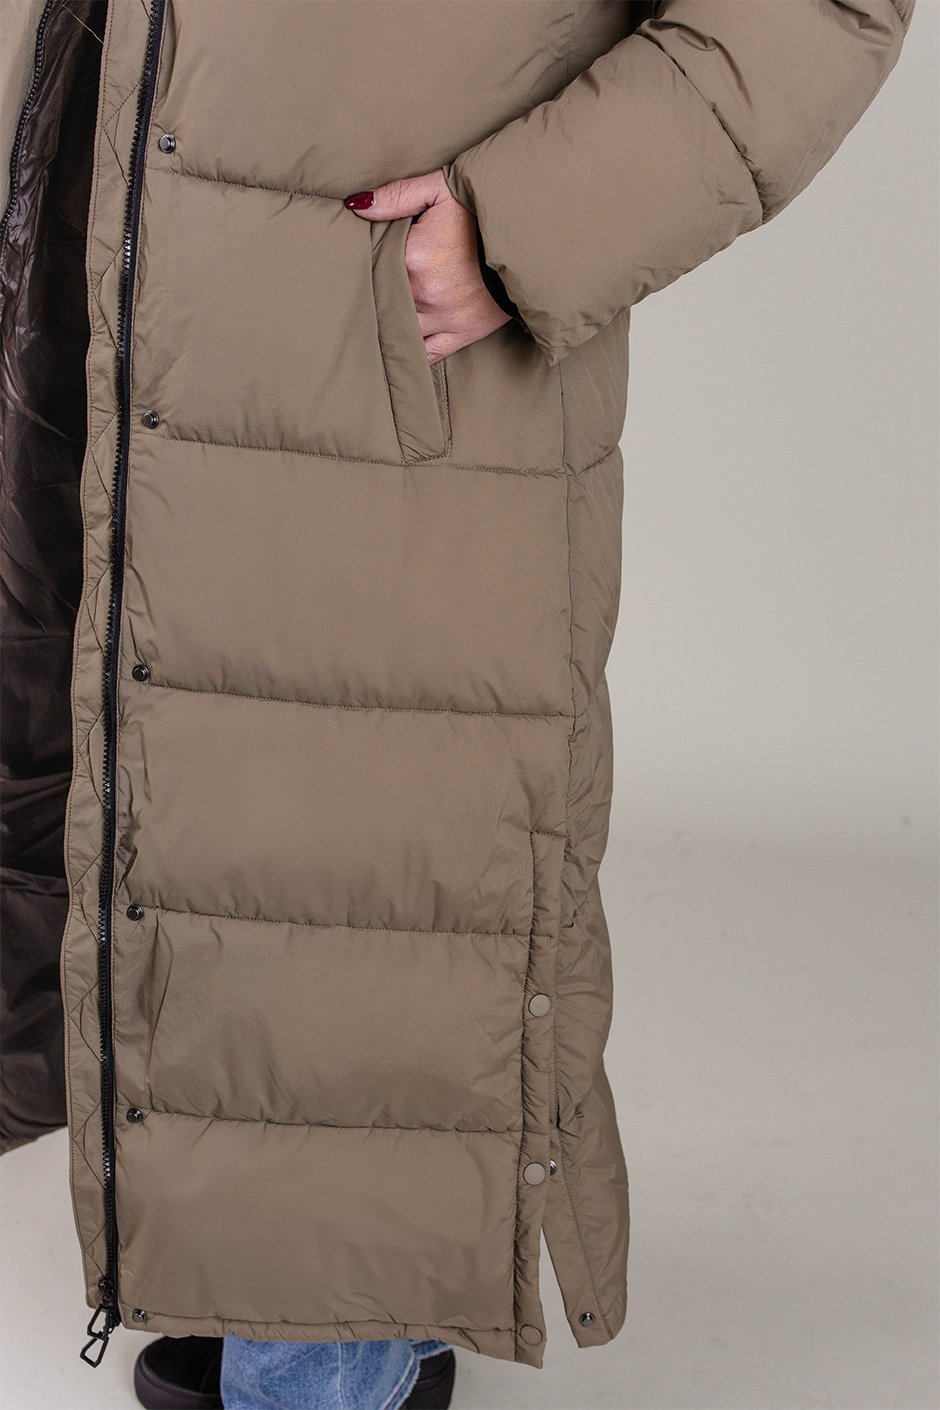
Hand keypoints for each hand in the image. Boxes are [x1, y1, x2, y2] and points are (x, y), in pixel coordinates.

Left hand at [344, 170, 510, 362]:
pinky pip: (429, 353)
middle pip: (385, 298)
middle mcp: (424, 293)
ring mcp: (443, 318)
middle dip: (378, 292)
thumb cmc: (485, 208)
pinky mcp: (464, 334)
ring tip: (382, 315)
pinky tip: (402, 347)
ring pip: (401, 329)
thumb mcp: (441, 188)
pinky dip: (414, 351)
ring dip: (392, 322)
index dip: (371, 258)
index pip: (374, 263)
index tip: (368, 254)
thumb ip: (397, 196)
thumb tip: (355, 206)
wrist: (534, 237)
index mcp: (414, 257)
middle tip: (370, 287)